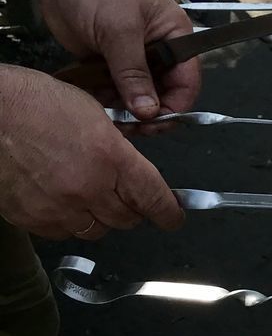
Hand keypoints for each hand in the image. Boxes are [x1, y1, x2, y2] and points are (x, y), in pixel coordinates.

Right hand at [0, 65, 183, 238]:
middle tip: (120, 195)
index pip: (154, 199)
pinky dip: (68, 221)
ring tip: (85, 192)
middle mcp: (88, 188)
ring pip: (97, 230)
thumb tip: (133, 174)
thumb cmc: (34, 103)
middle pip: (127, 219)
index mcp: (110, 157)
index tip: (173, 218)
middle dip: (130, 209)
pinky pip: (64, 233)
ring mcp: (60, 207)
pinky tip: (59, 199)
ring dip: (99, 217)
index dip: (169, 213)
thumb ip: (118, 148)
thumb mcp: (91, 113)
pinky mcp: (34, 218)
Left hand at [35, 0, 200, 121]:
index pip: (187, 83)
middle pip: (164, 95)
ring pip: (138, 96)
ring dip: (123, 108)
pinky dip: (106, 100)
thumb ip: (134, 74)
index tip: (151, 123)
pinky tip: (94, 103)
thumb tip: (148, 113)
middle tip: (126, 125)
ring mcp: (134, 58)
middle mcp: (160, 51)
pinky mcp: (110, 62)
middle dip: (146, 112)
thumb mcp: (120, 31)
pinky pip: (115, 90)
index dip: (174, 107)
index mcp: (176, 37)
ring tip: (105, 112)